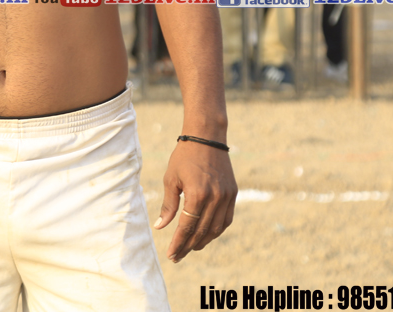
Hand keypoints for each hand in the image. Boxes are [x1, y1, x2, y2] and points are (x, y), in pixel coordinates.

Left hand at [154, 141, 236, 261]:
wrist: (206, 137)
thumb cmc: (184, 157)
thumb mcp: (171, 179)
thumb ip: (168, 205)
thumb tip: (160, 227)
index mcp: (197, 195)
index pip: (187, 227)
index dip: (178, 243)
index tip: (171, 255)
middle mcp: (214, 198)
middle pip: (202, 231)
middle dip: (189, 246)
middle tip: (178, 255)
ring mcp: (226, 196)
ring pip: (216, 228)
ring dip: (204, 241)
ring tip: (191, 247)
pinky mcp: (232, 193)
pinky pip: (226, 219)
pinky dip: (217, 230)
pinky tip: (207, 235)